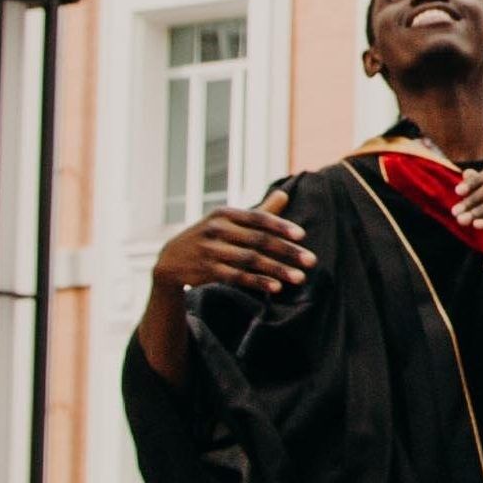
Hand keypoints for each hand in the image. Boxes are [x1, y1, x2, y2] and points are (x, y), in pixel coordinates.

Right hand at [153, 194, 315, 299]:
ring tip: (299, 278)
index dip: (280, 226)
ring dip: (277, 269)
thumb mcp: (228, 220)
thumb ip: (258, 212)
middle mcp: (217, 230)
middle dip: (287, 251)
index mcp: (225, 214)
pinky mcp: (207, 271)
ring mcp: (211, 251)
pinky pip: (237, 277)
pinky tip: (276, 288)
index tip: (302, 236)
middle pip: (258, 240)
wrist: (171, 259)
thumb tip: (285, 194)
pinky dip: (257, 282)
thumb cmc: (209, 237)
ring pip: (250, 261)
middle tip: (311, 261)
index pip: (257, 218)